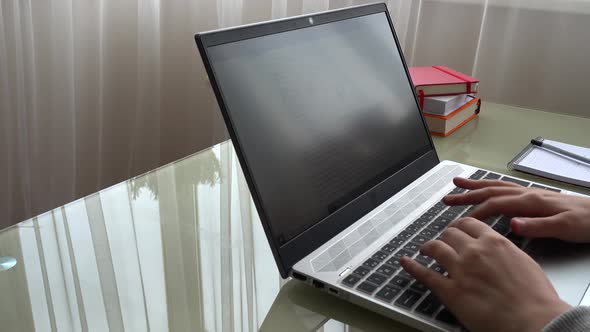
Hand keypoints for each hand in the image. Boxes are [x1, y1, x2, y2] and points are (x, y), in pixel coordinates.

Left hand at [400, 218, 570, 331]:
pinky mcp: (450, 291)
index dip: (459, 226)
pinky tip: (405, 262)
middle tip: (443, 242)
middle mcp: (474, 251)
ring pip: (436, 248)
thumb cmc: (536, 298)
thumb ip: (505, 251)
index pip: (468, 224)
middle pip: (450, 234)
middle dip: (445, 237)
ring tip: (425, 249)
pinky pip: (425, 274)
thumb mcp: (524, 261)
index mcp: (494, 242)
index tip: (456, 230)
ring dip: (428, 247)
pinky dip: (412, 267)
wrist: (535, 321)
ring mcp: (460, 270)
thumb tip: (497, 249)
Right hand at [443, 177, 589, 241]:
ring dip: (476, 186)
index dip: (476, 212)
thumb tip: (511, 224)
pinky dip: (491, 187)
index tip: (459, 222)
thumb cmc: (588, 223)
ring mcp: (531, 194)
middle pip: (491, 191)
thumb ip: (538, 226)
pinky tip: (487, 190)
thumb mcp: (565, 228)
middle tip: (447, 198)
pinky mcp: (536, 198)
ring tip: (458, 183)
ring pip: (497, 186)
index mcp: (532, 201)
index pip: (496, 204)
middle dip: (467, 194)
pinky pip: (506, 189)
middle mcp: (528, 194)